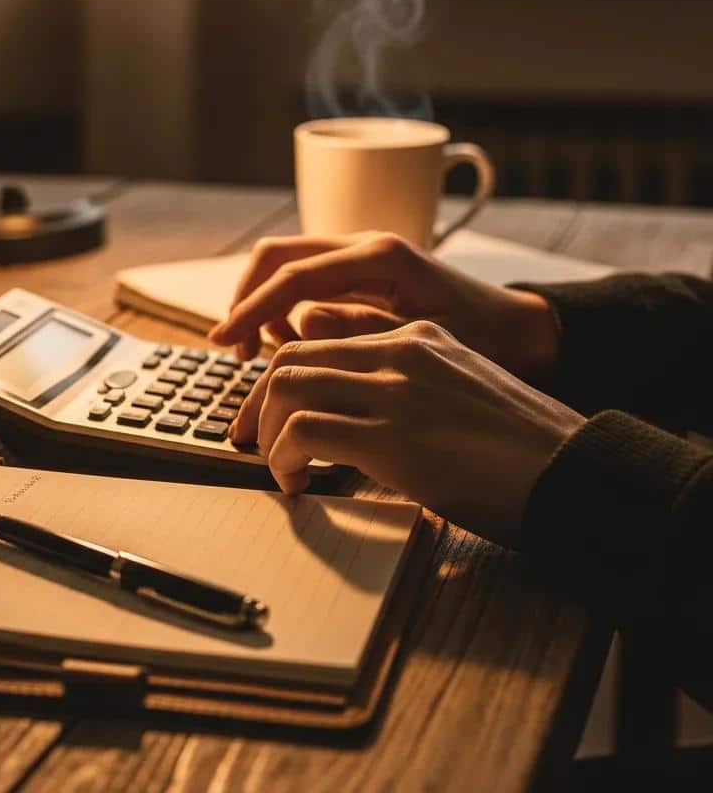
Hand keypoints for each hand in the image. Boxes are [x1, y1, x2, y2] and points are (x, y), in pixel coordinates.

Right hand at [208, 233, 559, 380]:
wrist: (520, 333)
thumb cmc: (482, 341)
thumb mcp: (422, 342)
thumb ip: (359, 331)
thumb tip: (300, 323)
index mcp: (379, 256)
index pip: (292, 275)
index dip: (251, 309)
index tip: (223, 342)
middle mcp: (364, 244)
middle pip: (277, 255)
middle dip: (247, 298)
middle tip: (235, 348)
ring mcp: (361, 256)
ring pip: (287, 265)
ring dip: (262, 303)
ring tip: (262, 352)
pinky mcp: (361, 274)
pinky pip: (306, 281)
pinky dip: (285, 307)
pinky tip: (292, 342)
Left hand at [230, 321, 583, 547]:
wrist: (575, 473)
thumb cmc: (520, 449)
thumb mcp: (457, 394)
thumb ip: (402, 385)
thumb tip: (341, 409)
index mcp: (416, 337)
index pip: (318, 339)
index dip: (280, 380)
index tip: (267, 414)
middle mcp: (401, 352)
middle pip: (291, 359)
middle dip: (256, 403)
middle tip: (247, 440)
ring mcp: (396, 390)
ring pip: (287, 388)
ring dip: (266, 433)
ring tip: (276, 467)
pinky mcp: (394, 435)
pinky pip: (304, 433)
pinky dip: (284, 460)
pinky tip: (296, 485)